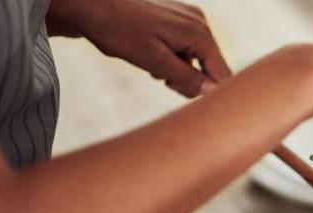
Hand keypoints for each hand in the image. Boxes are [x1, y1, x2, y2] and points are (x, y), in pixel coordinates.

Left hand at [46, 0, 231, 96]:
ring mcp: (187, 18)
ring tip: (154, 68)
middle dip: (192, 81)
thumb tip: (212, 92)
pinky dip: (173, 58)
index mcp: (199, 34)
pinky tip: (152, 56)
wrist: (89, 1)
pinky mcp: (175, 17)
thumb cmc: (117, 29)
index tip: (189, 101)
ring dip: (180, 71)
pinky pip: (185, 46)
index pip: (222, 74)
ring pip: (196, 57)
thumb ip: (187, 78)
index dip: (211, 94)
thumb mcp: (154, 61)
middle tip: (165, 84)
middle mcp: (199, 22)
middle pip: (211, 66)